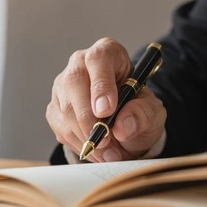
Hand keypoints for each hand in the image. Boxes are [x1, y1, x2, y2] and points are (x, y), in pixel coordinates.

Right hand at [46, 37, 166, 161]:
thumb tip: (122, 126)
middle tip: (106, 140)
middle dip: (89, 118)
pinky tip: (97, 151)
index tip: (107, 110)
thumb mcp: (152, 112)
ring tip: (109, 152)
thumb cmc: (138, 110)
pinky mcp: (55, 108)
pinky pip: (61, 128)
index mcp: (108, 53)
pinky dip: (79, 144)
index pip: (98, 59)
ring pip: (65, 109)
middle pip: (74, 83)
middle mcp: (80, 64)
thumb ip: (142, 114)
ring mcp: (63, 86)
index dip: (101, 84)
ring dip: (86, 136)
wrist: (125, 126)